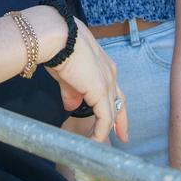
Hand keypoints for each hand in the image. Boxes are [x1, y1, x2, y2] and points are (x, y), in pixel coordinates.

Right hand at [45, 20, 127, 143]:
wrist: (58, 37)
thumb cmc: (59, 49)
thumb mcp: (67, 75)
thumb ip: (72, 92)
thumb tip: (71, 106)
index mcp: (104, 66)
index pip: (114, 90)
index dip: (115, 107)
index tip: (116, 122)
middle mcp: (111, 74)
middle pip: (120, 102)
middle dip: (120, 122)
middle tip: (122, 137)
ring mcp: (108, 82)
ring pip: (112, 111)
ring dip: (106, 129)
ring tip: (98, 143)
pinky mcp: (101, 91)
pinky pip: (104, 117)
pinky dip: (100, 131)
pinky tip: (93, 141)